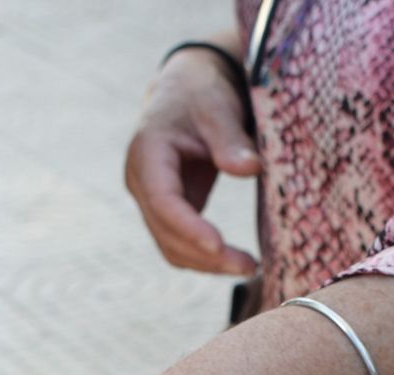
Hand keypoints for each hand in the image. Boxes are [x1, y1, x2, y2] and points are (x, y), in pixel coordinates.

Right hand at [126, 43, 260, 274]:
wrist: (188, 89)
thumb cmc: (202, 93)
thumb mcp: (218, 107)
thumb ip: (231, 138)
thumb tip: (251, 169)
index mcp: (148, 152)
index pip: (162, 200)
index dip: (188, 227)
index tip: (219, 245)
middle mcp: (142, 181)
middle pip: (166, 232)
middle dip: (205, 255)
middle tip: (249, 266)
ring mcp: (152, 200)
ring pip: (170, 246)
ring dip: (205, 264)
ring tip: (248, 267)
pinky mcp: (169, 210)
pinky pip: (180, 244)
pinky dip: (204, 258)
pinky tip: (235, 261)